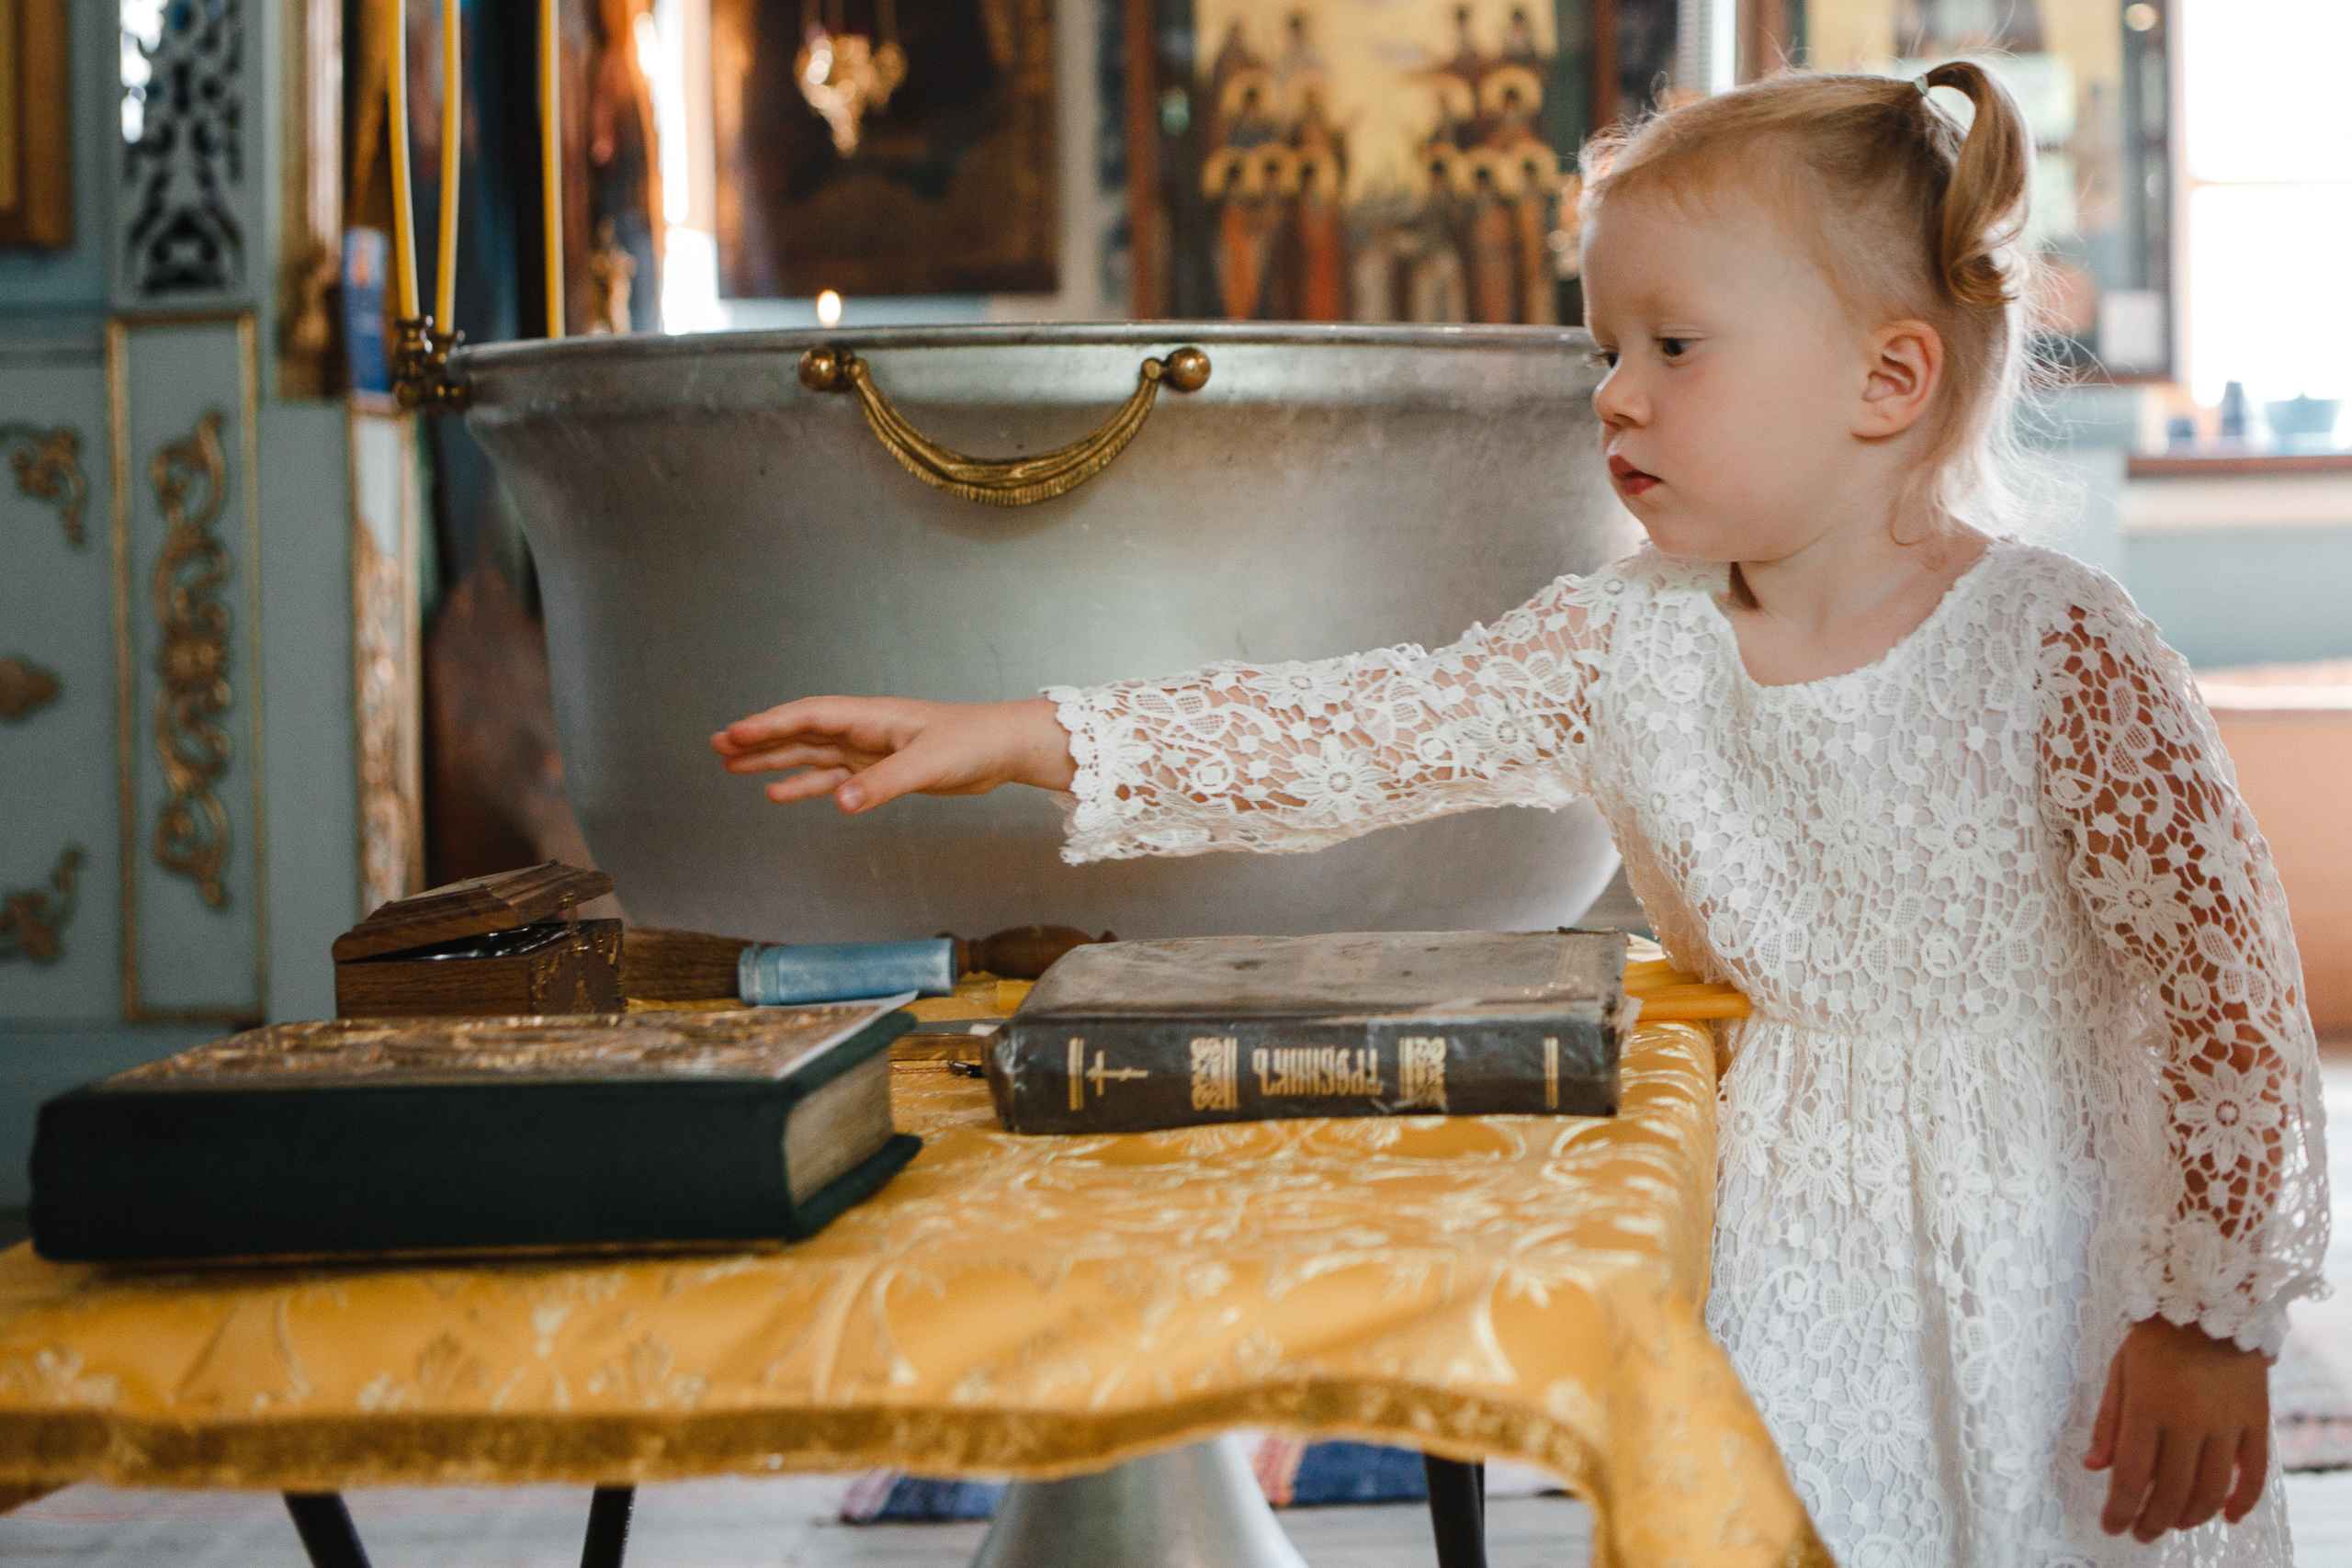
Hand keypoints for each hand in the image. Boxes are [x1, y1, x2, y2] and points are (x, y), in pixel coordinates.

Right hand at [711, 695, 1076, 812]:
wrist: (1002, 749)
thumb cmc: (972, 743)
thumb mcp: (928, 764)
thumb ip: (884, 784)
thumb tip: (842, 803)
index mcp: (869, 717)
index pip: (809, 717)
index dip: (770, 724)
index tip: (734, 734)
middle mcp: (862, 730)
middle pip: (800, 732)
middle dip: (759, 739)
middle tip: (716, 746)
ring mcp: (868, 750)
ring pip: (810, 754)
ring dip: (773, 760)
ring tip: (731, 767)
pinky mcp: (880, 770)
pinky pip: (831, 777)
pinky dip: (804, 784)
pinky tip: (778, 794)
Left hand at [2084, 1315, 2269, 1541]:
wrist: (2211, 1302)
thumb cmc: (2155, 1338)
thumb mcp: (2120, 1371)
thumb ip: (2108, 1422)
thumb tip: (2093, 1467)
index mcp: (2147, 1406)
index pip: (2132, 1475)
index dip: (2121, 1509)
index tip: (2112, 1527)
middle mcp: (2188, 1419)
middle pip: (2172, 1490)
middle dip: (2153, 1521)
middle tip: (2142, 1533)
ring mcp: (2227, 1423)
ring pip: (2212, 1489)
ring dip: (2191, 1516)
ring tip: (2174, 1523)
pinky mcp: (2257, 1421)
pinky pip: (2255, 1473)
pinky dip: (2244, 1502)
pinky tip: (2228, 1517)